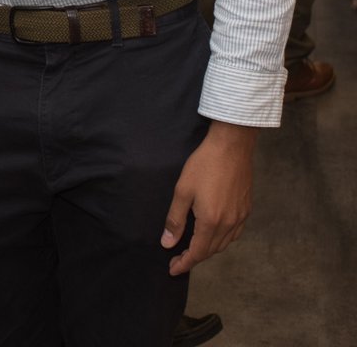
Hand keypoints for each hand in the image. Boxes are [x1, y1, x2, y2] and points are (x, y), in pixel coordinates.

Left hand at [160, 121, 257, 275]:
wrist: (232, 146)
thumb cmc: (204, 165)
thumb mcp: (183, 190)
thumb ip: (175, 219)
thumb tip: (168, 243)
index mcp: (211, 222)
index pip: (197, 252)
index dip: (184, 263)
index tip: (173, 269)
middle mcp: (229, 224)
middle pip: (211, 250)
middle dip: (194, 258)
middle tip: (179, 258)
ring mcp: (241, 217)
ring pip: (224, 243)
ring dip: (208, 249)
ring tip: (193, 248)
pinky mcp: (246, 208)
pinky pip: (234, 233)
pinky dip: (222, 239)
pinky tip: (214, 233)